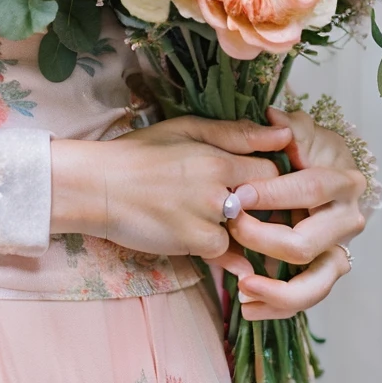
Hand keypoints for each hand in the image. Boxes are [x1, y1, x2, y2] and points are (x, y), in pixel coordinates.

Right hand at [50, 117, 292, 258]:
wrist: (97, 186)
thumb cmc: (138, 154)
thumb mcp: (184, 129)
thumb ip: (235, 133)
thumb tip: (284, 133)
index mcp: (218, 157)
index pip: (271, 171)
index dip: (262, 177)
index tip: (246, 179)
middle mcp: (219, 189)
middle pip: (264, 203)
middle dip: (253, 204)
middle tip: (227, 200)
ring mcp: (208, 219)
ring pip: (246, 230)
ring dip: (233, 228)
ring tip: (200, 215)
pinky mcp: (195, 244)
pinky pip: (225, 252)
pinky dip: (214, 248)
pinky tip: (191, 232)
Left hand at [214, 105, 367, 320]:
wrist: (323, 171)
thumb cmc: (305, 150)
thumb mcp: (301, 131)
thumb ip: (289, 127)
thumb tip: (274, 119)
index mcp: (342, 183)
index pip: (310, 190)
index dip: (274, 193)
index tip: (238, 194)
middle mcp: (345, 222)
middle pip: (307, 243)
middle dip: (264, 239)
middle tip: (231, 229)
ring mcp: (337, 251)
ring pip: (316, 282)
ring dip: (277, 291)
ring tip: (242, 288)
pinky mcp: (324, 273)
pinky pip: (305, 298)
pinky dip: (278, 307)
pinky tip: (248, 308)